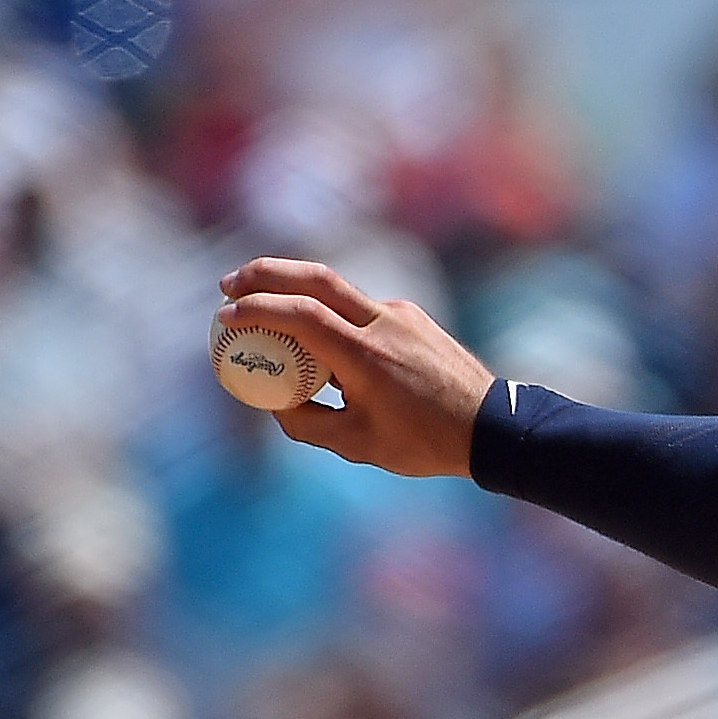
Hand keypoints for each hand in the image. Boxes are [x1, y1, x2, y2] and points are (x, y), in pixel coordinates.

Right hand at [216, 258, 497, 477]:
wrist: (492, 427)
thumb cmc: (425, 442)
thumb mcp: (356, 444)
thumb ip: (305, 422)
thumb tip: (271, 399)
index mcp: (366, 357)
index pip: (299, 313)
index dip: (256, 309)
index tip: (225, 316)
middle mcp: (384, 324)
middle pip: (315, 277)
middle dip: (265, 274)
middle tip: (229, 285)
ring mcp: (402, 314)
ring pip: (338, 289)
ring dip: (296, 290)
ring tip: (266, 309)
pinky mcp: (413, 316)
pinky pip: (361, 307)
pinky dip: (331, 312)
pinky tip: (322, 339)